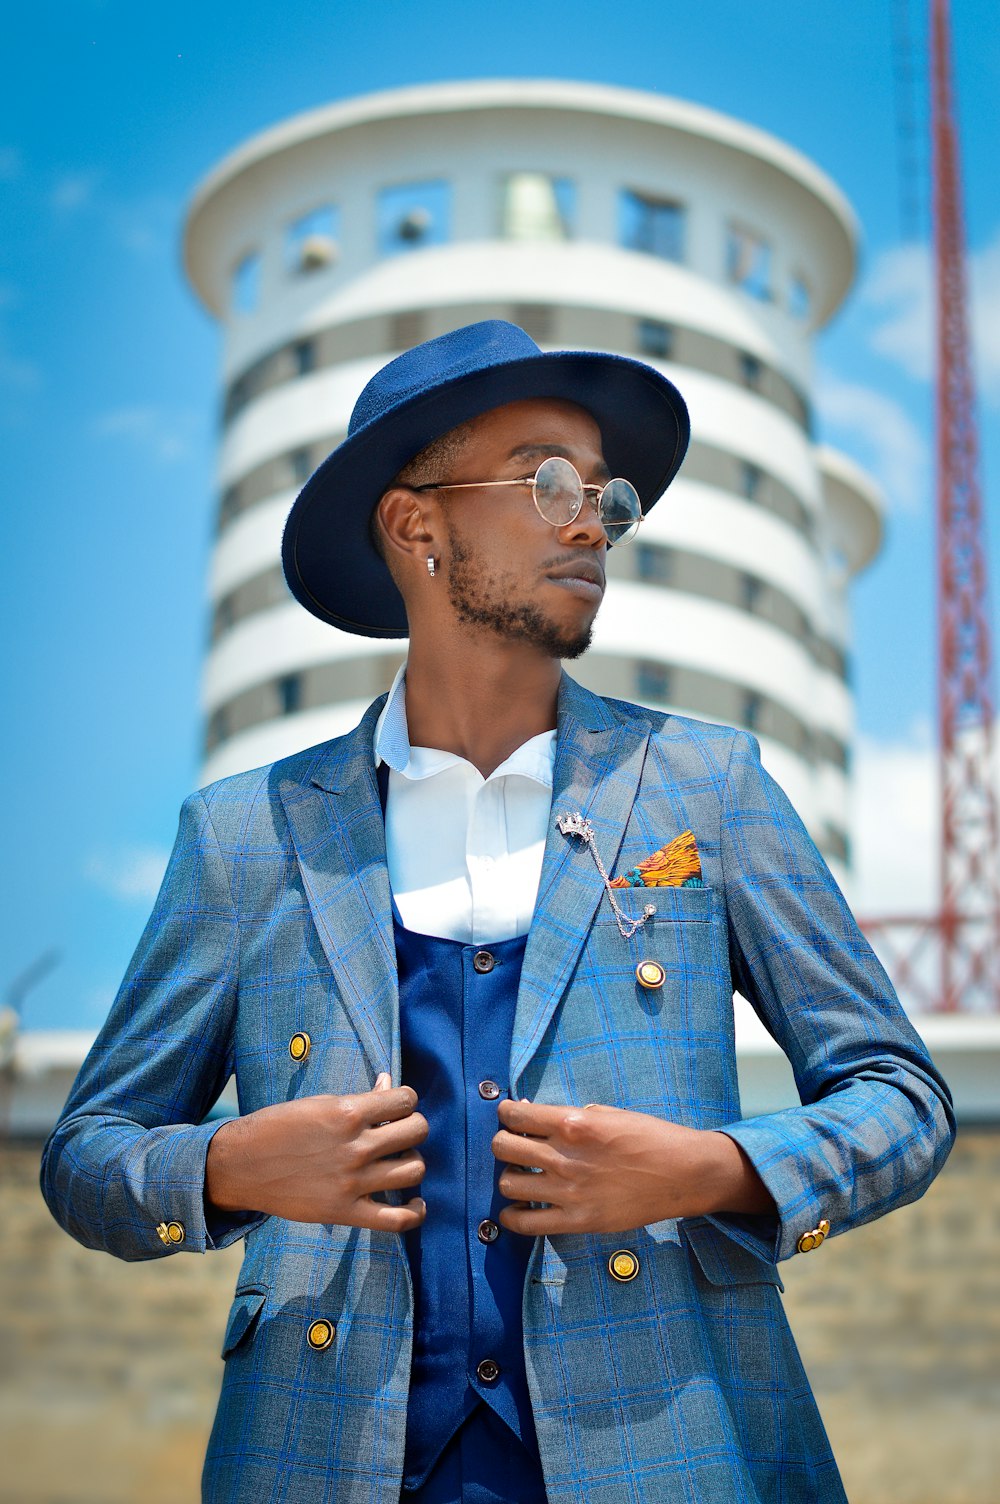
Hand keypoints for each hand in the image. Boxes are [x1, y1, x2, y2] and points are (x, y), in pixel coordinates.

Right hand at [206, 1072, 427, 1231]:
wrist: (242, 1165)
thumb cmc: (279, 1127)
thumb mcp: (319, 1103)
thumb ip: (359, 1098)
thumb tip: (389, 1083)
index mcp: (348, 1112)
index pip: (405, 1099)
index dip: (406, 1100)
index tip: (396, 1107)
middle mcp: (355, 1146)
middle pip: (417, 1132)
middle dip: (413, 1127)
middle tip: (399, 1133)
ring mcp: (352, 1182)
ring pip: (414, 1170)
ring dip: (413, 1162)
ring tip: (400, 1161)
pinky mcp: (345, 1212)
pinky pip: (397, 1219)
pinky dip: (415, 1212)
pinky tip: (416, 1202)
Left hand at [492, 1099, 773, 1235]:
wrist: (684, 1174)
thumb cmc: (650, 1137)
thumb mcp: (609, 1112)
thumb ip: (570, 1115)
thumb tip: (536, 1117)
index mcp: (573, 1123)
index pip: (516, 1115)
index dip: (506, 1114)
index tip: (509, 1117)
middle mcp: (565, 1157)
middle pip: (503, 1148)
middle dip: (502, 1142)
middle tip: (511, 1144)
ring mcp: (569, 1192)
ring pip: (508, 1184)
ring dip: (508, 1177)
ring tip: (519, 1176)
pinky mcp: (578, 1221)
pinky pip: (527, 1223)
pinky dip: (513, 1217)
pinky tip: (515, 1209)